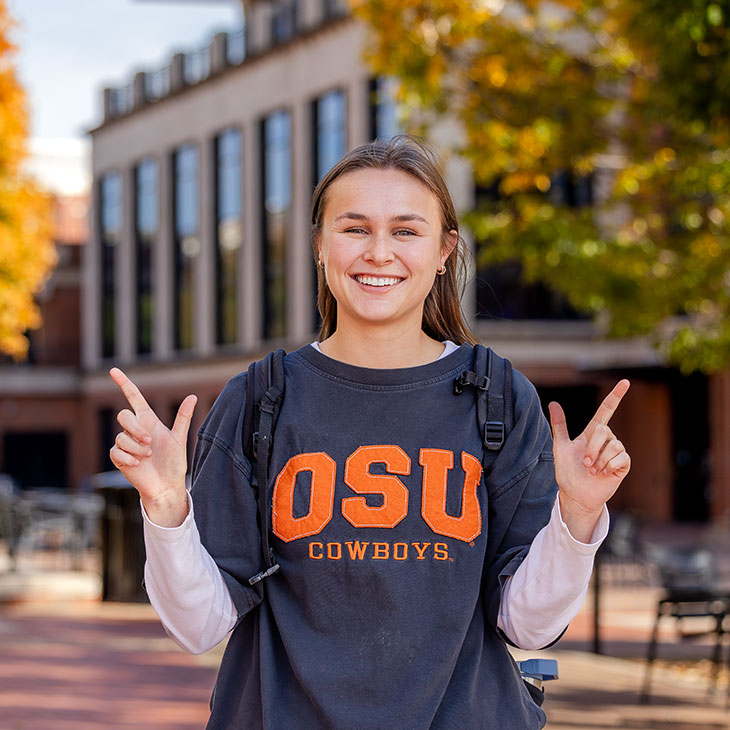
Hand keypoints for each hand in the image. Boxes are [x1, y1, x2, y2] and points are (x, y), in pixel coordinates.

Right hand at [109, 367, 196, 526]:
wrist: (166, 485)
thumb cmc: (174, 462)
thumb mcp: (180, 439)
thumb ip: (183, 417)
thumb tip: (193, 396)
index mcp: (148, 421)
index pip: (133, 397)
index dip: (124, 383)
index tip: (113, 370)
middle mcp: (135, 429)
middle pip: (123, 415)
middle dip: (136, 429)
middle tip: (150, 443)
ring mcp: (125, 443)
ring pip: (121, 436)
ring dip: (136, 448)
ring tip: (148, 457)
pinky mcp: (118, 457)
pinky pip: (116, 451)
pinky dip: (128, 458)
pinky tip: (138, 465)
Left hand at [548, 380, 630, 541]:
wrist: (575, 494)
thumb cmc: (567, 471)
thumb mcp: (560, 447)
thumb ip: (559, 425)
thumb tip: (553, 403)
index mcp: (593, 433)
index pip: (606, 410)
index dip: (616, 396)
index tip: (625, 382)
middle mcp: (607, 440)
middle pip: (604, 430)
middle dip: (591, 448)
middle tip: (584, 463)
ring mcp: (616, 452)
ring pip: (613, 445)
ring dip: (599, 460)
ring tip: (592, 470)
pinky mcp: (623, 465)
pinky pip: (621, 458)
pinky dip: (609, 466)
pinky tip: (603, 473)